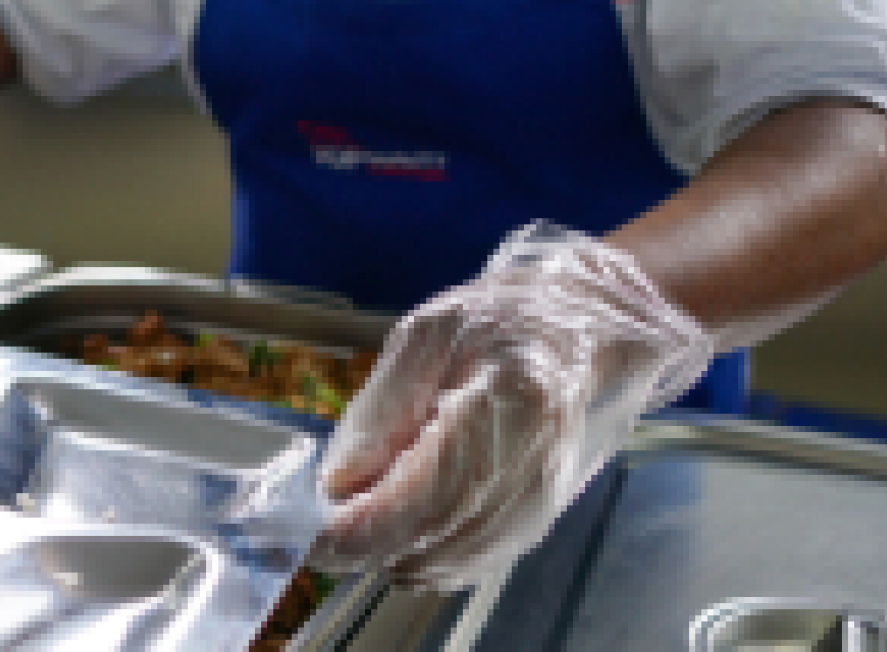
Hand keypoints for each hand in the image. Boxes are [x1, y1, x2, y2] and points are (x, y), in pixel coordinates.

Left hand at [309, 223, 714, 589]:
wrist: (578, 331)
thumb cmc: (501, 321)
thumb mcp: (427, 335)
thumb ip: (381, 409)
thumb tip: (337, 483)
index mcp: (509, 407)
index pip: (425, 494)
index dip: (360, 526)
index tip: (309, 533)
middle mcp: (531, 469)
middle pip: (431, 541)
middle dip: (363, 543)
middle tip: (321, 519)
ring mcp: (537, 505)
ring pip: (443, 564)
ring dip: (387, 551)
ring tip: (360, 509)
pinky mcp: (532, 523)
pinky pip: (462, 564)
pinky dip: (417, 554)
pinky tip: (397, 521)